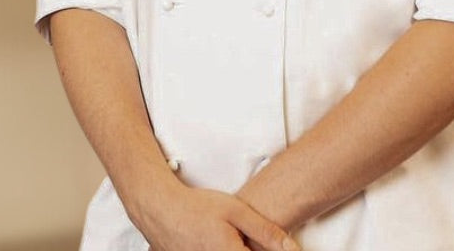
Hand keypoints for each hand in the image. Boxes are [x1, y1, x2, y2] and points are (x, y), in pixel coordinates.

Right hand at [140, 183, 299, 250]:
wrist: (161, 209)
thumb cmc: (196, 207)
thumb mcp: (236, 211)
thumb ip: (266, 231)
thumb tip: (293, 249)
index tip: (274, 248)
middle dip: (249, 246)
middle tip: (239, 236)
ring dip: (234, 248)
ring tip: (225, 236)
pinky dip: (219, 250)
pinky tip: (216, 241)